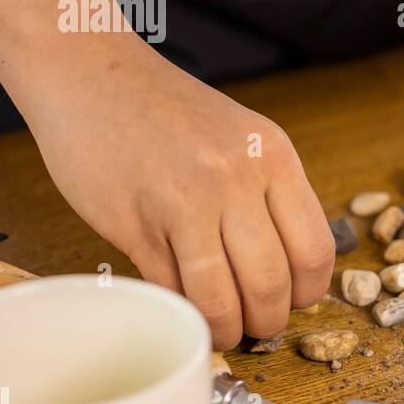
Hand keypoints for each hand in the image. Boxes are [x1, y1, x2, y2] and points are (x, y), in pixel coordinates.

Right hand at [32, 53, 335, 349]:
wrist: (89, 73)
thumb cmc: (168, 111)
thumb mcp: (242, 136)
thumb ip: (269, 193)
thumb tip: (290, 271)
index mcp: (273, 157)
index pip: (314, 250)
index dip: (308, 291)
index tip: (294, 301)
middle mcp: (234, 179)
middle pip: (271, 283)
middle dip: (268, 322)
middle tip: (257, 327)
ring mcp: (183, 204)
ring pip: (220, 298)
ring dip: (225, 329)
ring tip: (222, 330)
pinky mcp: (134, 225)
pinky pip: (171, 289)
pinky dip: (182, 311)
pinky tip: (184, 311)